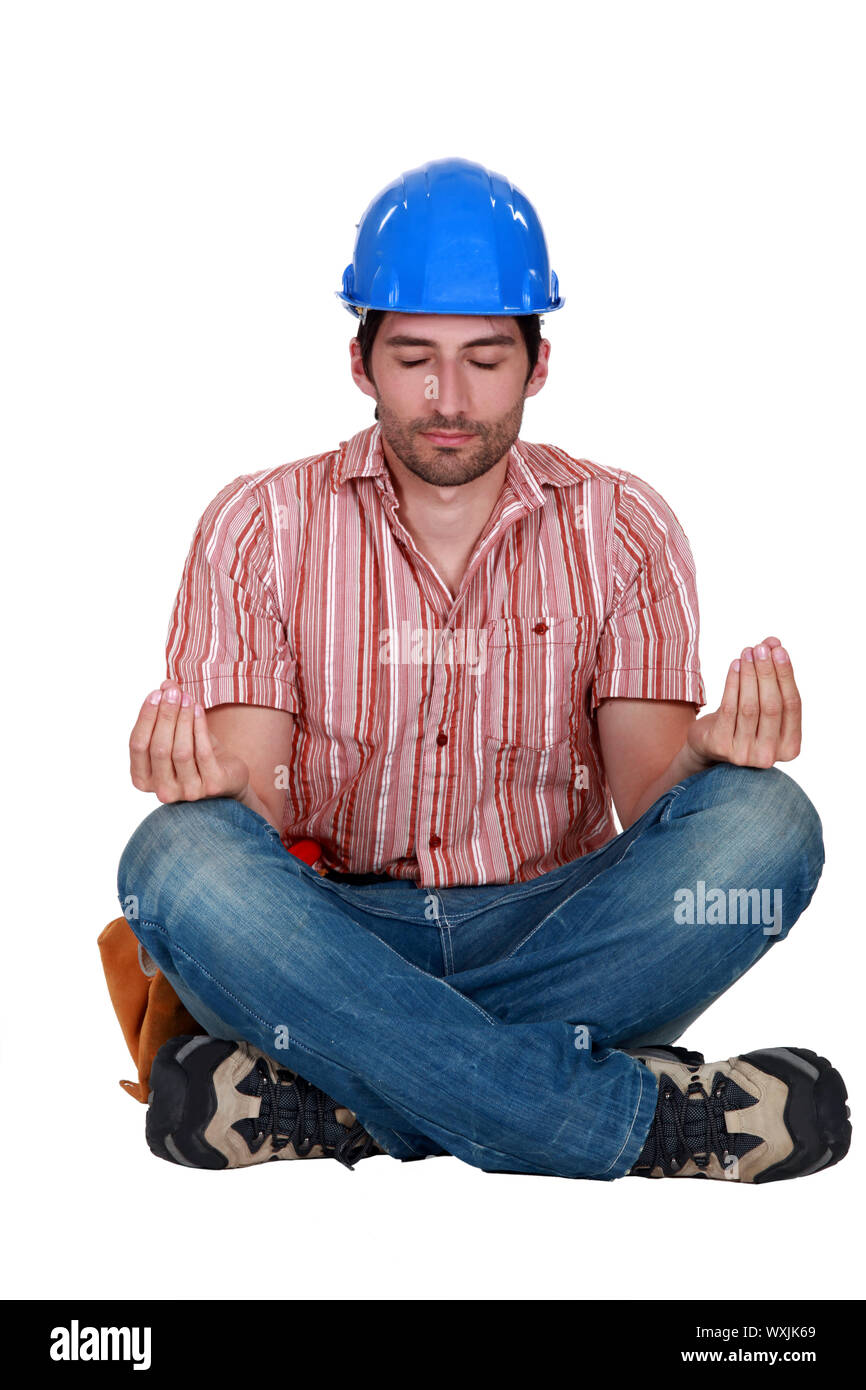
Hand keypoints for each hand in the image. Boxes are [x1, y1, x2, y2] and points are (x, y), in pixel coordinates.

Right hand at [128, 678, 250, 802]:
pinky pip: (203, 753)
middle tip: (173, 692)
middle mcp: (162, 790)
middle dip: (165, 716)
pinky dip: (199, 728)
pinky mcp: (212, 786)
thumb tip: (166, 684)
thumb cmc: (195, 753)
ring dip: (183, 720)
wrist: (228, 776)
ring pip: (180, 751)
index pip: (137, 745)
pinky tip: (198, 709)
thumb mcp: (177, 732)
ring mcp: (187, 792)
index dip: (146, 717)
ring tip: (187, 697)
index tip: (156, 693)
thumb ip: (168, 711)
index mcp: (143, 779)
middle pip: (159, 748)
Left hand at [686, 635, 801, 768]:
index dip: (786, 675)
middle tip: (762, 648)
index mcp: (790, 747)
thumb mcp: (763, 702)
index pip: (792, 706)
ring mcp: (744, 754)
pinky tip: (735, 665)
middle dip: (767, 672)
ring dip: (749, 675)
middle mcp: (769, 755)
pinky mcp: (721, 745)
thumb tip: (774, 642)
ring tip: (747, 652)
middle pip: (771, 706)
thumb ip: (774, 676)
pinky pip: (729, 708)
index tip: (779, 650)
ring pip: (749, 706)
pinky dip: (733, 683)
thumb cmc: (744, 721)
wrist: (710, 745)